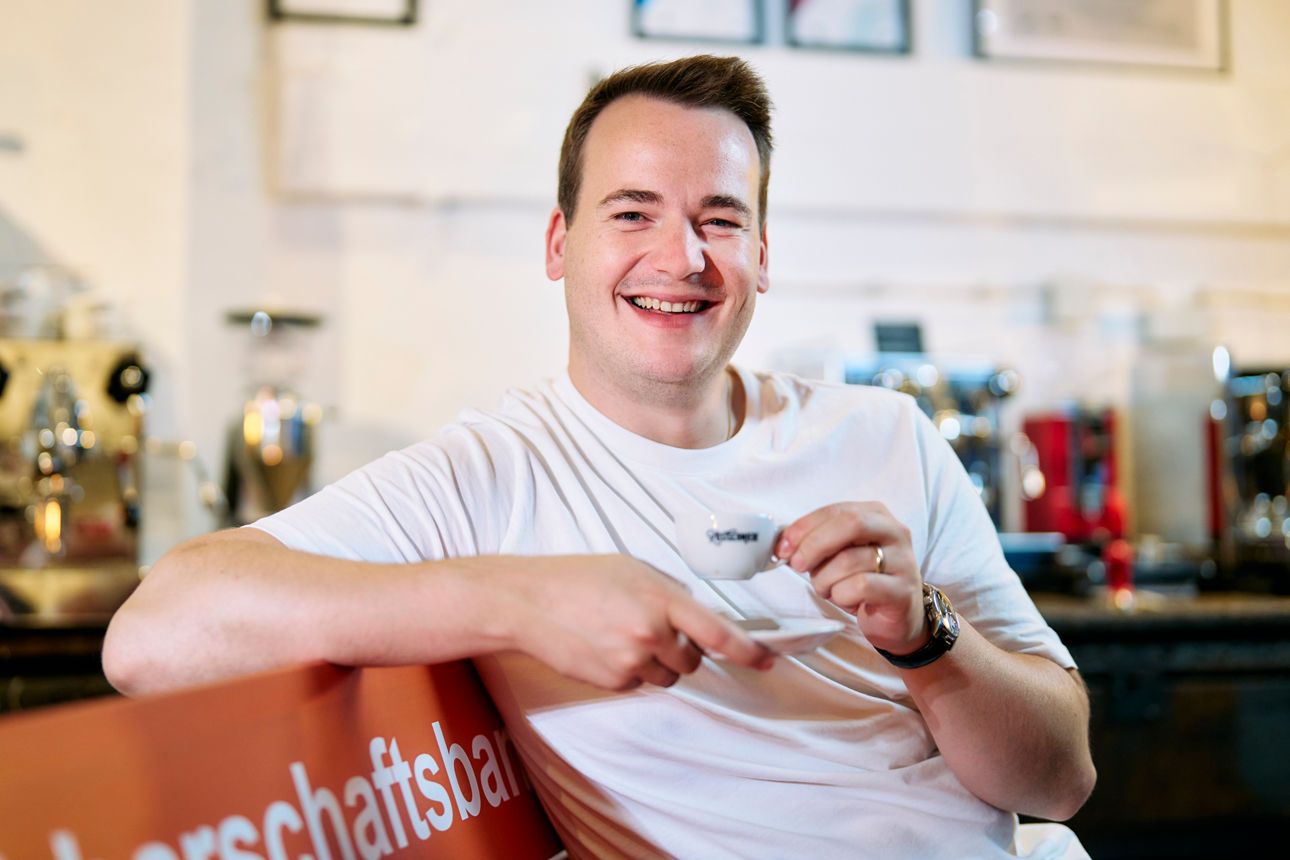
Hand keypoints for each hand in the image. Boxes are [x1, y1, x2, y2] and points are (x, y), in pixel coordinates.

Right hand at [496, 555, 773, 690]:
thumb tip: (693, 615)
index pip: (718, 633)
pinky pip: (638, 683)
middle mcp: (651, 634)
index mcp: (661, 600)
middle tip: (652, 629)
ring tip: (621, 634)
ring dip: (656, 662)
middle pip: (692, 661)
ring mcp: (631, 661)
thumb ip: (667, 592)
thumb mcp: (632, 569)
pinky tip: (603, 647)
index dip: (749, 651)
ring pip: (667, 676)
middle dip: (683, 650)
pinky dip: (629, 670)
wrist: (529, 602)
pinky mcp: (613, 681)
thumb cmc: (579, 578)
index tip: (769, 661)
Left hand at [775, 502, 926, 655]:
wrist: (896, 618)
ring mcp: (903, 561)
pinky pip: (861, 586)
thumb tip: (784, 542)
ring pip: (850, 560)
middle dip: (815, 545)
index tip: (784, 546)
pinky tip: (847, 600)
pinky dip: (843, 596)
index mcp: (876, 515)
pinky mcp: (902, 591)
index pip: (836, 510)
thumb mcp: (837, 556)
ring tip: (828, 589)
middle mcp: (894, 532)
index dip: (805, 526)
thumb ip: (815, 543)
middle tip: (798, 564)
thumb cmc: (863, 582)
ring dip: (826, 579)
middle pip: (849, 524)